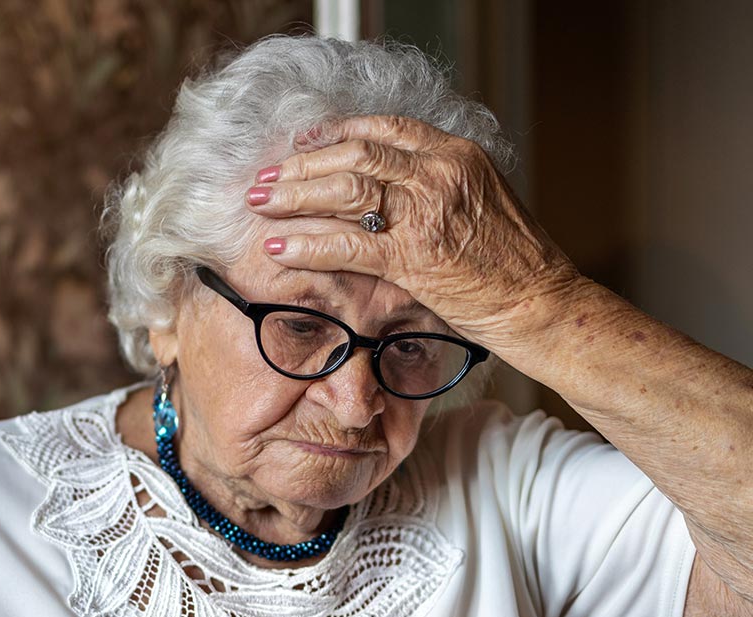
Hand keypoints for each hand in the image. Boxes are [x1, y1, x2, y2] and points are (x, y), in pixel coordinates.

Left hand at [245, 115, 584, 353]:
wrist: (541, 302)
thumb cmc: (512, 262)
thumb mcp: (479, 201)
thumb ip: (436, 185)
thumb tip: (387, 186)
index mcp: (456, 154)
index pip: (383, 130)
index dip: (333, 135)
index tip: (301, 144)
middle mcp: (440, 173)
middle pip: (354, 155)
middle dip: (300, 165)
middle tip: (264, 176)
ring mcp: (427, 212)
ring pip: (345, 190)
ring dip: (294, 196)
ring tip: (259, 204)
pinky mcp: (414, 256)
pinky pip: (346, 243)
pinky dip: (306, 244)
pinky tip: (279, 247)